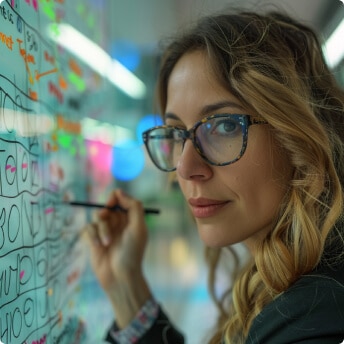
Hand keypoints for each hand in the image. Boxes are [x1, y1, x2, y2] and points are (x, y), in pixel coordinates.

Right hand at [84, 189, 150, 326]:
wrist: (120, 277)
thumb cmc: (132, 252)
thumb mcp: (138, 228)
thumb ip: (134, 207)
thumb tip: (119, 191)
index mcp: (130, 218)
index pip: (120, 199)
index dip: (115, 198)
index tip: (111, 204)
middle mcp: (118, 222)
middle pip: (107, 206)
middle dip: (106, 213)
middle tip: (105, 217)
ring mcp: (106, 231)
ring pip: (97, 217)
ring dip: (101, 229)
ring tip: (107, 243)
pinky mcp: (94, 240)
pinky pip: (88, 228)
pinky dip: (92, 236)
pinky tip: (98, 247)